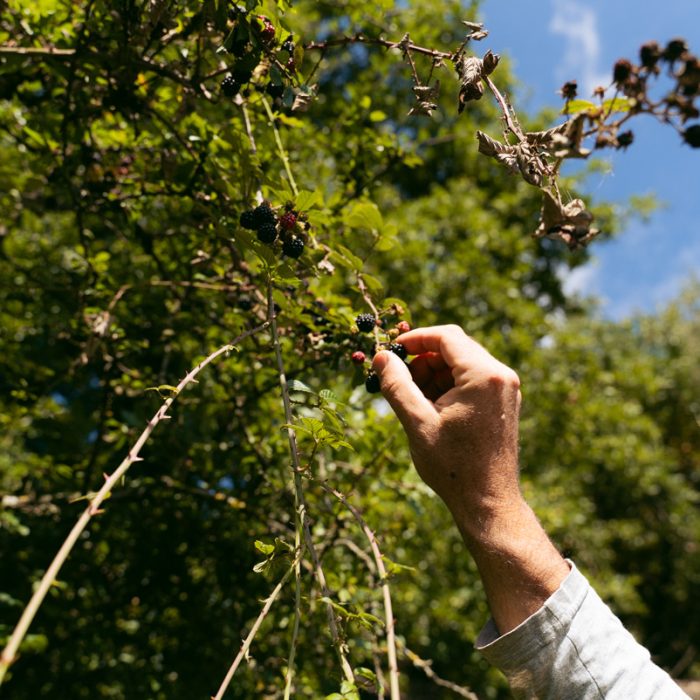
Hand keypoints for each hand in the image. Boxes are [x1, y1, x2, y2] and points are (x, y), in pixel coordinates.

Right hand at [371, 324, 522, 534]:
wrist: (488, 501)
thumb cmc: (453, 466)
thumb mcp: (417, 422)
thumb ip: (397, 385)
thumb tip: (381, 357)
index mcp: (484, 375)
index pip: (447, 336)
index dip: (415, 339)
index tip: (392, 351)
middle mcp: (500, 376)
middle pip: (456, 348)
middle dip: (423, 359)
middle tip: (398, 380)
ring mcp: (505, 389)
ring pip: (462, 363)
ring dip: (434, 373)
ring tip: (413, 399)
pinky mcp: (502, 402)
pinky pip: (472, 379)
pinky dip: (449, 385)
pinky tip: (431, 408)